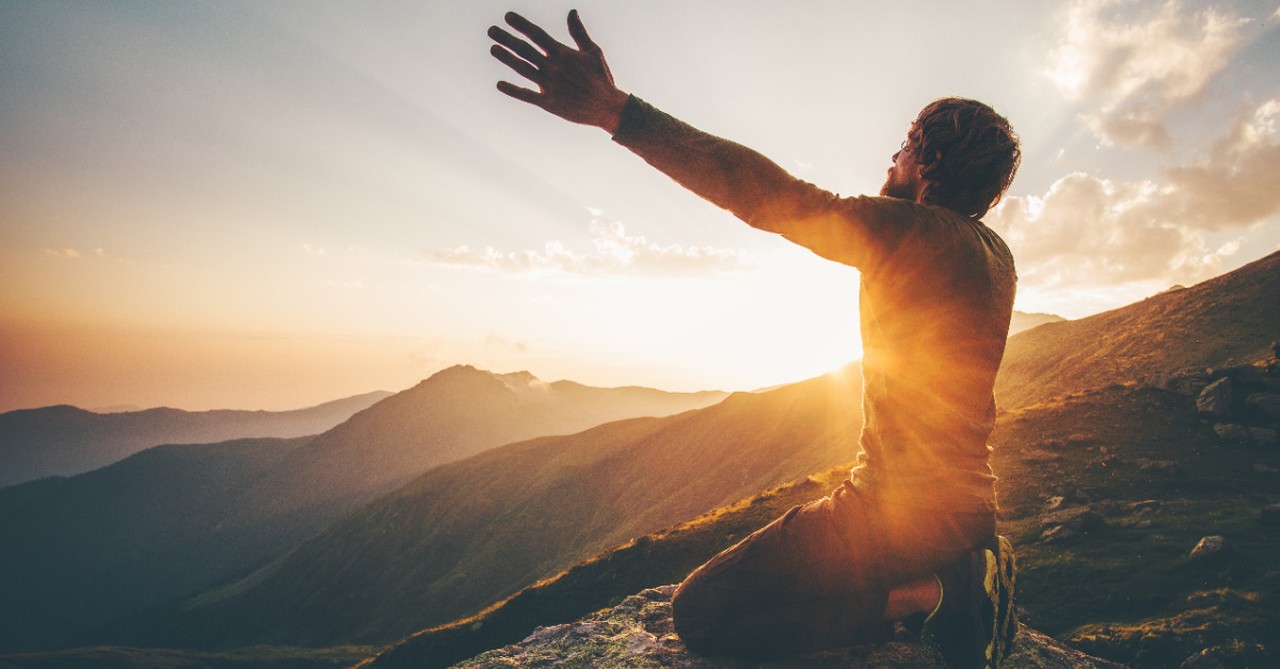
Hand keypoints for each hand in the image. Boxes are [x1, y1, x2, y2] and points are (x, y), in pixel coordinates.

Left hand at [488, 10, 627, 131]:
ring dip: (506, 58)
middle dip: (506, 39)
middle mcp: (553, 68)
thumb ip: (578, 32)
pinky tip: (499, 84)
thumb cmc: (601, 78)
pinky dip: (513, 90)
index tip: (507, 16)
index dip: (521, 24)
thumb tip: (571, 11)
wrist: (607, 107)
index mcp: (563, 54)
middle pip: (525, 50)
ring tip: (493, 49)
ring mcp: (550, 85)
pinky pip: (527, 95)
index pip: (537, 35)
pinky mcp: (549, 103)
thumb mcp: (592, 52)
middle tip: (491, 30)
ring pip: (523, 69)